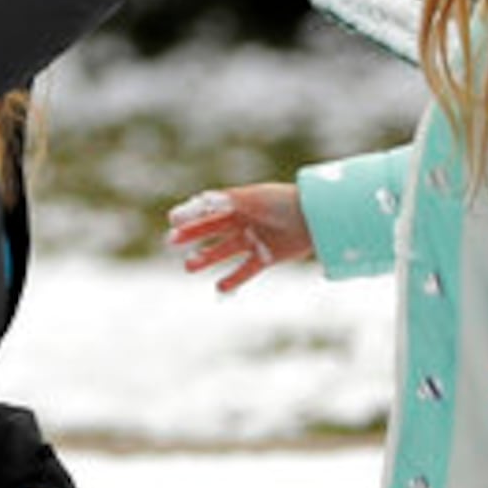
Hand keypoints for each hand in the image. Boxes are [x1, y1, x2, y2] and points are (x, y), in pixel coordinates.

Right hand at [165, 183, 313, 293]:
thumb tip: (200, 201)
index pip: (209, 208)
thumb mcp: (252, 199)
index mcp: (240, 202)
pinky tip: (219, 288)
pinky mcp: (267, 257)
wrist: (315, 218)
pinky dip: (233, 279)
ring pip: (224, 251)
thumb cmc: (282, 202)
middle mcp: (245, 220)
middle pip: (212, 229)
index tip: (173, 220)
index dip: (191, 214)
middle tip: (172, 242)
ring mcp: (255, 239)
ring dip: (206, 258)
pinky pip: (246, 270)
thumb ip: (227, 201)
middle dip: (192, 235)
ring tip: (188, 266)